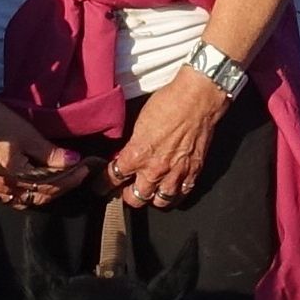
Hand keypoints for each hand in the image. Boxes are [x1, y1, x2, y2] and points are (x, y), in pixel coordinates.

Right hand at [0, 84, 84, 208]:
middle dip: (60, 187)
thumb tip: (74, 160)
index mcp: (14, 176)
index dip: (70, 178)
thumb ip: (50, 153)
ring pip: (24, 199)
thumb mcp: (27, 135)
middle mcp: (2, 187)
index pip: (50, 185)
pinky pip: (10, 196)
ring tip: (59, 180)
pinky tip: (34, 183)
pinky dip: (26, 192)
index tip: (85, 168)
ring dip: (43, 193)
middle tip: (76, 175)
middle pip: (38, 196)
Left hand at [109, 67, 226, 208]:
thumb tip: (126, 155)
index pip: (113, 178)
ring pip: (159, 202)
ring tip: (149, 192)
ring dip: (152, 198)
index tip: (101, 185)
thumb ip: (132, 144)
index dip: (104, 183)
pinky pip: (182, 194)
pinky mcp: (194, 171)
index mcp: (137, 154)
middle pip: (135, 198)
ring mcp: (176, 173)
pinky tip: (171, 190)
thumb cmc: (169, 102)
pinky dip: (175, 195)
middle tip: (126, 190)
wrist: (198, 98)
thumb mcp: (139, 121)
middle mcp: (155, 169)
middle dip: (127, 195)